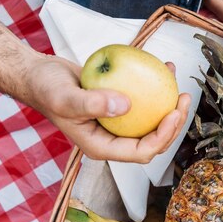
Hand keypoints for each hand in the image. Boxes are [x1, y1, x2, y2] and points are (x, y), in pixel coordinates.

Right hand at [26, 55, 190, 162]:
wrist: (38, 75)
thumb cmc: (45, 88)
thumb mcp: (65, 97)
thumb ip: (93, 104)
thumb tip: (126, 106)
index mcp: (103, 147)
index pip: (141, 152)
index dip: (162, 137)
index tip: (173, 114)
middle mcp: (114, 139)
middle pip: (154, 141)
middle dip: (174, 125)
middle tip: (183, 99)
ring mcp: (118, 125)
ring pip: (153, 123)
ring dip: (170, 108)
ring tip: (180, 87)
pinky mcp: (120, 108)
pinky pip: (145, 103)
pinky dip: (156, 89)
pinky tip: (165, 69)